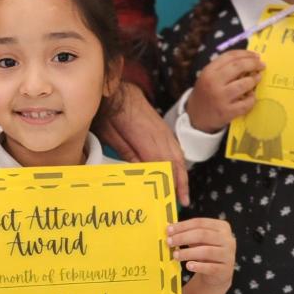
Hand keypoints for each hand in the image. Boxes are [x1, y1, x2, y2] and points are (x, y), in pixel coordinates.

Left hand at [100, 82, 190, 203]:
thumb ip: (128, 154)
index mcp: (148, 141)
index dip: (168, 185)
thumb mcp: (112, 136)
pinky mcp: (163, 129)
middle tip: (182, 202)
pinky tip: (178, 172)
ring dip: (182, 175)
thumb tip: (142, 174)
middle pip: (175, 164)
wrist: (118, 90)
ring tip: (182, 192)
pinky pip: (175, 148)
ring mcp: (164, 132)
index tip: (170, 201)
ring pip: (178, 156)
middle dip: (180, 184)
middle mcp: (161, 137)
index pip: (163, 167)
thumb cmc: (110, 114)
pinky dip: (179, 162)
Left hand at [168, 217, 235, 293]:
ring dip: (188, 253)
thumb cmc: (206, 251)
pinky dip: (198, 266)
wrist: (218, 273)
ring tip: (175, 255)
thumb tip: (169, 227)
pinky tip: (188, 266)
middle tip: (169, 242)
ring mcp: (228, 255)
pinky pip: (211, 267)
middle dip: (183, 237)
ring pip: (206, 251)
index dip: (183, 226)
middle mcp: (228, 239)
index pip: (200, 222)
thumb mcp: (199, 240)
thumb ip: (187, 232)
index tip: (168, 230)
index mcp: (222, 227)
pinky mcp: (225, 270)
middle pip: (203, 235)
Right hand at [186, 51, 264, 132]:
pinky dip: (252, 99)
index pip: (230, 56)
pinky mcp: (227, 112)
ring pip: (244, 84)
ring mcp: (220, 98)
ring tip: (257, 79)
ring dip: (254, 80)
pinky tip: (251, 97)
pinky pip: (246, 103)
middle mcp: (213, 83)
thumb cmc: (206, 93)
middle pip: (238, 67)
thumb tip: (249, 60)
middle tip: (262, 65)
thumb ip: (225, 68)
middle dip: (253, 64)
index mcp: (209, 71)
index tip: (255, 55)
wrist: (195, 117)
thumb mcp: (209, 77)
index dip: (246, 54)